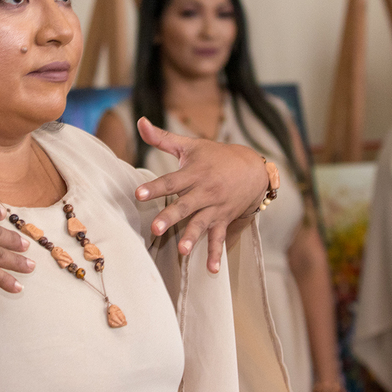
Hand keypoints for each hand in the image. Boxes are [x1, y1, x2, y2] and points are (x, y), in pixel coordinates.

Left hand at [133, 117, 268, 272]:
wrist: (253, 168)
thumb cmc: (215, 156)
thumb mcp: (190, 145)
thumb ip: (162, 138)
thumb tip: (140, 121)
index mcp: (194, 173)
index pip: (171, 181)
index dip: (155, 187)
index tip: (139, 194)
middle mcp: (205, 192)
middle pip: (185, 206)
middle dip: (170, 217)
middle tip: (155, 228)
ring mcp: (215, 207)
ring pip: (202, 224)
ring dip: (192, 237)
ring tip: (182, 250)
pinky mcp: (224, 219)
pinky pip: (219, 238)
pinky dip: (216, 254)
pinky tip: (210, 270)